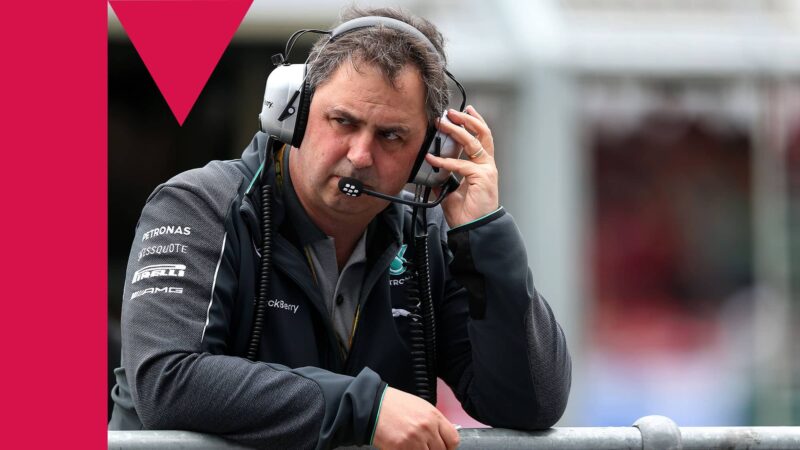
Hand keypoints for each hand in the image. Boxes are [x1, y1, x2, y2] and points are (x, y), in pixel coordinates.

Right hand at [372, 387, 459, 449]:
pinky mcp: (402, 448)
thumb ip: (434, 422)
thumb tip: (443, 437)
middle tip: (425, 447)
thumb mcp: (420, 407)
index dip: (448, 447)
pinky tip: (405, 448)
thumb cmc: (395, 405)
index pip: (453, 440)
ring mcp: (415, 440)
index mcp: (434, 416)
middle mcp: (427, 428)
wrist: (373, 406)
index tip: (443, 448)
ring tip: (413, 446)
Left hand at [425, 105, 498, 227]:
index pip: (481, 138)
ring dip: (457, 130)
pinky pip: (461, 165)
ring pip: (473, 143)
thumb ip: (443, 179)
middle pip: (482, 134)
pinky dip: (445, 161)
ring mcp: (487, 170)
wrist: (473, 229)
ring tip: (443, 122)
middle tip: (451, 112)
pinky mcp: (482, 177)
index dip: (474, 122)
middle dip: (467, 120)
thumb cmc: (467, 213)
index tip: (463, 112)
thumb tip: (430, 170)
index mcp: (482, 167)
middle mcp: (487, 165)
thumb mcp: (450, 192)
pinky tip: (433, 159)